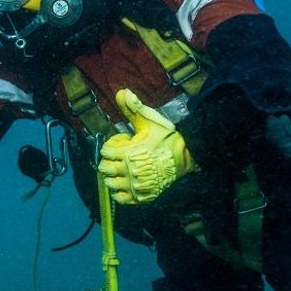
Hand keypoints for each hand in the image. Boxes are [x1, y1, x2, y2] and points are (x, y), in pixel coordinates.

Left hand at [97, 89, 196, 204]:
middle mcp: (130, 171)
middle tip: (120, 157)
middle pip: (105, 168)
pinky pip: (121, 199)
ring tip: (122, 170)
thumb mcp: (149, 121)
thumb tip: (122, 92)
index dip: (110, 146)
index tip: (121, 143)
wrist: (185, 157)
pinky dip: (120, 193)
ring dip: (113, 177)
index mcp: (129, 152)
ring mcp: (136, 185)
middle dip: (109, 161)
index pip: (105, 152)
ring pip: (111, 184)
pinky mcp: (142, 196)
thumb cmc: (166, 138)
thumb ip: (133, 108)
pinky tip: (126, 184)